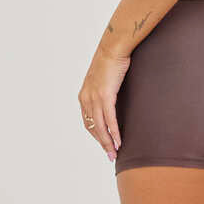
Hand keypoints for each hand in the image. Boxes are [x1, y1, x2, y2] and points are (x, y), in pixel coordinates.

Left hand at [79, 43, 130, 162]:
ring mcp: (94, 98)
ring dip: (108, 142)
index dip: (96, 135)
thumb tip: (112, 101)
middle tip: (110, 155)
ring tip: (114, 153)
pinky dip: (114, 133)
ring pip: (100, 127)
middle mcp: (86, 99)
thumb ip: (104, 92)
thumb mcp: (104, 80)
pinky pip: (109, 120)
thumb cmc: (111, 62)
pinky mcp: (105, 96)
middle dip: (102, 143)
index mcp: (84, 96)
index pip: (88, 122)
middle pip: (92, 128)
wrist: (113, 48)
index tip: (105, 144)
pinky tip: (119, 142)